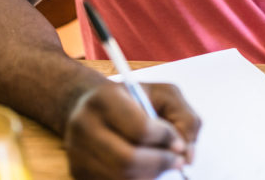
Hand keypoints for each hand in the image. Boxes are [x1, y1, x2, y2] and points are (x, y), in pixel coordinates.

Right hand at [64, 80, 200, 178]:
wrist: (88, 106)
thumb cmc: (131, 99)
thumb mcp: (163, 94)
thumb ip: (185, 118)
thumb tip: (188, 155)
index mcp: (105, 99)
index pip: (140, 129)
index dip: (166, 139)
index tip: (180, 143)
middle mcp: (84, 127)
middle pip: (128, 160)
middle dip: (160, 163)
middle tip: (177, 161)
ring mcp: (77, 153)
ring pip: (121, 178)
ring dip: (150, 175)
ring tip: (162, 164)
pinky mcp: (78, 173)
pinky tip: (145, 170)